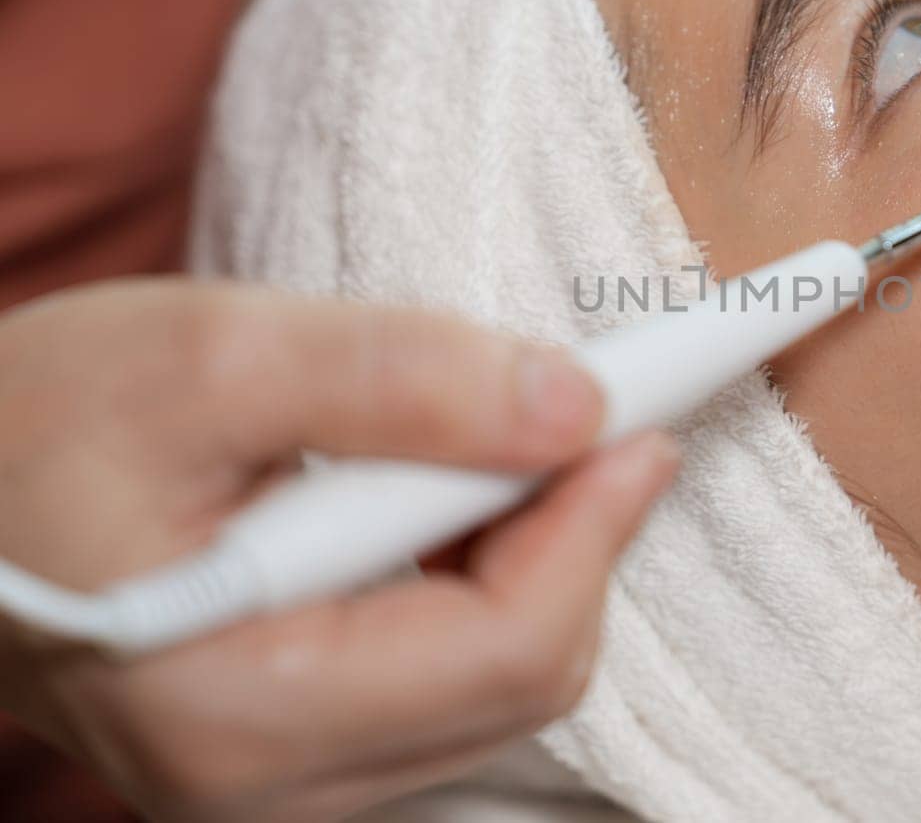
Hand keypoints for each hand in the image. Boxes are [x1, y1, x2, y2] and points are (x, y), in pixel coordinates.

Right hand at [0, 278, 676, 821]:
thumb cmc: (34, 426)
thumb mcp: (207, 356)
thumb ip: (396, 377)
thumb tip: (575, 407)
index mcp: (236, 706)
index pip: (507, 642)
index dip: (595, 518)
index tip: (644, 414)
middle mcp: (263, 787)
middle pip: (523, 674)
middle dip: (575, 530)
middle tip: (592, 410)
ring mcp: (279, 787)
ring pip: (499, 684)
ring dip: (532, 552)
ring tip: (493, 442)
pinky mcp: (293, 757)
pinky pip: (449, 684)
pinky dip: (480, 582)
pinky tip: (443, 501)